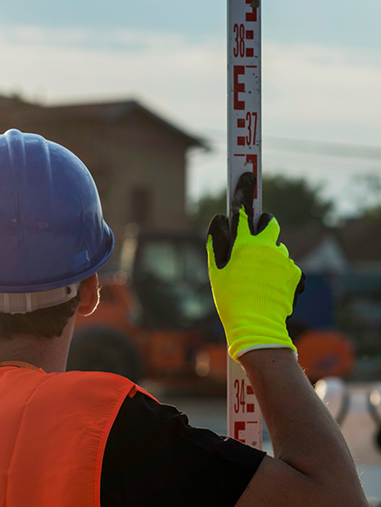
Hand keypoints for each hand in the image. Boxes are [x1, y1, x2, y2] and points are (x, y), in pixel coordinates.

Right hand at [207, 172, 304, 359]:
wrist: (256, 324)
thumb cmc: (230, 299)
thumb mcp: (216, 271)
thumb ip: (217, 243)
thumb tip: (220, 221)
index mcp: (245, 244)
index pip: (244, 211)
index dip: (244, 192)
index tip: (247, 177)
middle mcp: (268, 247)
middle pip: (270, 223)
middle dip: (263, 224)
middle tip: (253, 240)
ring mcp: (284, 260)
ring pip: (277, 247)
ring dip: (269, 254)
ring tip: (257, 276)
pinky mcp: (295, 273)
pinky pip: (286, 265)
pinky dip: (278, 271)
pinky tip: (268, 287)